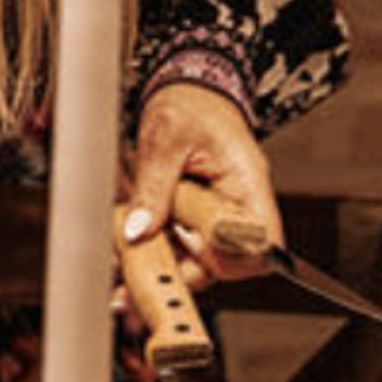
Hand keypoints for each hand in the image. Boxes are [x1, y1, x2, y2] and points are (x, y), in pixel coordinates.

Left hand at [124, 79, 277, 285]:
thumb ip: (154, 186)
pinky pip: (178, 250)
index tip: (193, 260)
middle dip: (181, 274)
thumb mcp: (166, 138)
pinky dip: (151, 257)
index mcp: (246, 182)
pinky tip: (123, 262)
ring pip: (196, 262)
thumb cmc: (188, 104)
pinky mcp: (192, 221)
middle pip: (224, 261)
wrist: (185, 92)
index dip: (233, 257)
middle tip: (135, 288)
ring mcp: (214, 216)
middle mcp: (236, 206)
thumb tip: (139, 230)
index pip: (261, 239)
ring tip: (121, 287)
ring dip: (160, 272)